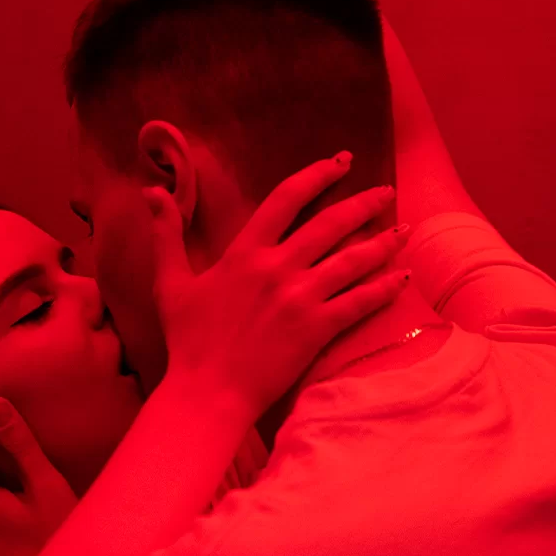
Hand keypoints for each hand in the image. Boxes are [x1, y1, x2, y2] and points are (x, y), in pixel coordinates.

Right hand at [147, 154, 408, 423]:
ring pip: (353, 259)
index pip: (287, 199)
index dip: (317, 176)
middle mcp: (277, 268)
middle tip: (386, 192)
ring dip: (383, 242)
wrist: (207, 393)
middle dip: (363, 203)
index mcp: (244, 253)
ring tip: (405, 230)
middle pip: (331, 223)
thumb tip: (151, 191)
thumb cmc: (187, 342)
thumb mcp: (169, 283)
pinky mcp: (317, 329)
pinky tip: (404, 277)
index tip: (340, 163)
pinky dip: (385, 288)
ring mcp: (300, 298)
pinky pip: (360, 301)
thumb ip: (166, 235)